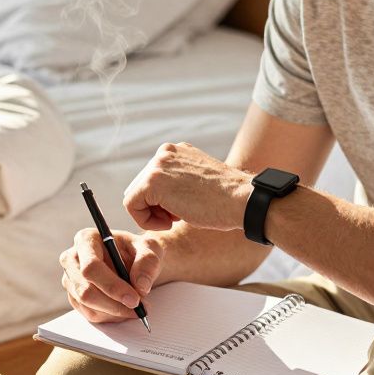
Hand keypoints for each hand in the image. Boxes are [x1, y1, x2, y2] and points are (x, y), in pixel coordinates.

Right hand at [59, 228, 163, 323]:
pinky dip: (111, 316)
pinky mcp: (75, 296)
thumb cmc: (138, 251)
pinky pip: (90, 314)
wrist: (135, 260)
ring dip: (115, 311)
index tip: (134, 299)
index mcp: (86, 239)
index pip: (91, 267)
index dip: (112, 286)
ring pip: (88, 305)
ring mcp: (71, 279)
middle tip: (139, 307)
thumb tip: (140, 286)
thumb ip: (147, 262)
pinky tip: (125, 308)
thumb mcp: (150, 248)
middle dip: (114, 304)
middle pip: (85, 290)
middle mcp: (72, 259)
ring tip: (137, 306)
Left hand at [123, 142, 253, 231]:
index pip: (152, 179)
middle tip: (178, 217)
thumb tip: (160, 197)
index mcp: (176, 151)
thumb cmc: (226, 199)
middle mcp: (165, 152)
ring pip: (135, 196)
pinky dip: (145, 220)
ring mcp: (158, 164)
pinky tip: (170, 223)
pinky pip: (131, 205)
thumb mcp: (199, 181)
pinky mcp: (153, 181)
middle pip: (141, 187)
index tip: (180, 211)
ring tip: (176, 218)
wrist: (242, 200)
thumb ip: (178, 181)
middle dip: (156, 207)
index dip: (161, 202)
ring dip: (152, 214)